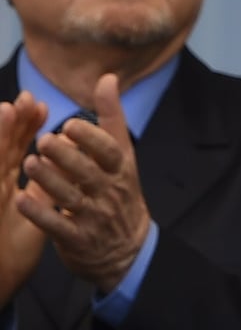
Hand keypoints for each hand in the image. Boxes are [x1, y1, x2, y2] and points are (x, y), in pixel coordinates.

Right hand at [0, 91, 48, 307]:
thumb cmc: (8, 253)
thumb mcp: (34, 220)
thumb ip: (45, 194)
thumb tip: (60, 171)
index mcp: (5, 186)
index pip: (16, 150)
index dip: (26, 127)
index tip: (41, 106)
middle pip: (1, 149)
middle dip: (11, 122)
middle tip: (26, 98)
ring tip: (6, 111)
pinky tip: (1, 163)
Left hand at [17, 73, 150, 292]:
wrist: (130, 251)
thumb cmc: (120, 195)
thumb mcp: (123, 158)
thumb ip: (111, 119)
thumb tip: (107, 78)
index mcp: (119, 172)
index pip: (109, 153)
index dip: (91, 139)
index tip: (69, 125)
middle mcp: (108, 194)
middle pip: (88, 174)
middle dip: (66, 158)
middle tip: (43, 141)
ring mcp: (94, 219)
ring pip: (71, 198)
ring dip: (50, 181)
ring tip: (30, 164)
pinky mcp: (79, 241)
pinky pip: (58, 227)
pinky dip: (40, 215)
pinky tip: (22, 201)